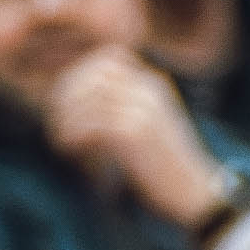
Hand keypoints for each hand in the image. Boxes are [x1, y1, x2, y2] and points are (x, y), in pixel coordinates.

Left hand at [35, 34, 237, 226]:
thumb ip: (117, 103)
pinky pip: (88, 124)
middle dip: (66, 96)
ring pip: (85, 100)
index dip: (79, 75)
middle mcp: (149, 90)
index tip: (65, 102)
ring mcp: (143, 109)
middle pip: (91, 75)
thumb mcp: (145, 121)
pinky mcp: (134, 132)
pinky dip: (71, 136)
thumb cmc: (161, 161)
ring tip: (61, 140)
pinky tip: (68, 149)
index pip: (107, 58)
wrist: (193, 190)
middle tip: (56, 122)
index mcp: (153, 84)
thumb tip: (64, 97)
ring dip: (64, 121)